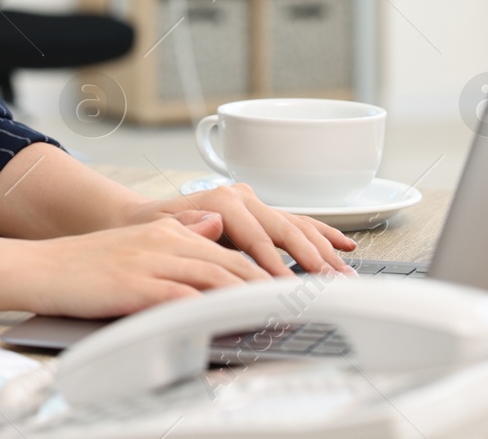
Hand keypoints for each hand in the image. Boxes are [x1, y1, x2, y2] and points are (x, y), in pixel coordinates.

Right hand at [17, 216, 271, 318]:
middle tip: (299, 307)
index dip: (265, 271)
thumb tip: (213, 227)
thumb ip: (178, 234)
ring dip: (251, 299)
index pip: (232, 249)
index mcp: (168, 229)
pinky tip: (230, 325)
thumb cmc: (83, 265)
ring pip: (217, 277)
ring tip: (278, 318)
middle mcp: (165, 240)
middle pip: (234, 262)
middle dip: (270, 286)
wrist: (40, 267)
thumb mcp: (136, 243)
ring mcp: (151, 262)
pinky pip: (185, 299)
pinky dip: (213, 312)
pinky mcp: (136, 286)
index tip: (290, 291)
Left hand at [133, 184, 357, 277]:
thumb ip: (191, 231)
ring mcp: (254, 203)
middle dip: (312, 261)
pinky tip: (344, 246)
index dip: (276, 266)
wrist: (143, 218)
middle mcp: (241, 197)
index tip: (290, 290)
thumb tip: (218, 233)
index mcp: (221, 200)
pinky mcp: (261, 213)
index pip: (257, 239)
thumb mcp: (162, 232)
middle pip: (286, 230)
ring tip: (345, 275)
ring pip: (297, 227)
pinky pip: (298, 223)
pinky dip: (322, 234)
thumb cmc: (151, 229)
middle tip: (331, 286)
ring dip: (324, 252)